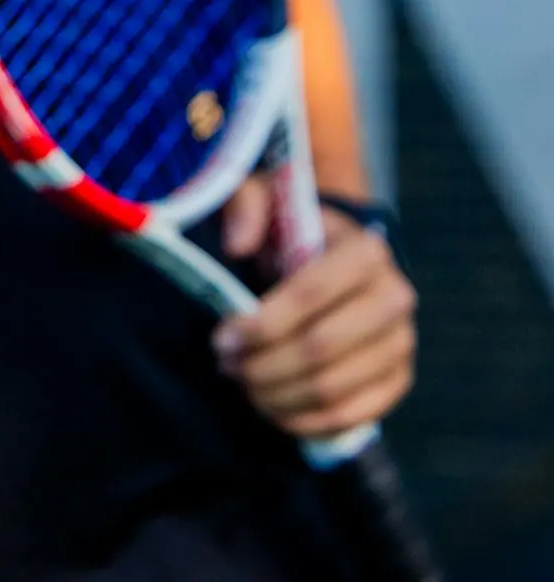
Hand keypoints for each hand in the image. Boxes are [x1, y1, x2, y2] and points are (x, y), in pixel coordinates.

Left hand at [212, 180, 417, 441]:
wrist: (333, 260)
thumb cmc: (291, 232)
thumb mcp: (266, 202)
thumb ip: (246, 206)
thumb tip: (237, 245)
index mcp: (365, 250)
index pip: (311, 294)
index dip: (262, 324)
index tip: (222, 338)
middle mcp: (394, 297)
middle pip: (321, 347)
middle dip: (264, 365)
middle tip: (226, 365)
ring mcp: (401, 343)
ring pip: (332, 389)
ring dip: (277, 396)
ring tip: (243, 384)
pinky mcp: (398, 381)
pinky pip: (350, 417)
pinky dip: (304, 421)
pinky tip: (271, 407)